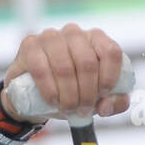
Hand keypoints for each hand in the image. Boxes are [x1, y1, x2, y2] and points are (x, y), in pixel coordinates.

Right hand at [1, 24, 129, 122]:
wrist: (32, 95)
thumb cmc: (68, 93)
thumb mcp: (95, 100)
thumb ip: (113, 103)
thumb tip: (106, 105)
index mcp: (95, 39)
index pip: (111, 52)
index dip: (109, 77)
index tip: (102, 96)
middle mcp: (74, 33)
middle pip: (87, 63)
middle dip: (86, 93)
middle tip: (82, 110)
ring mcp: (51, 37)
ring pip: (65, 67)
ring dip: (68, 95)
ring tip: (67, 109)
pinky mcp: (30, 46)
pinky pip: (42, 69)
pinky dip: (50, 91)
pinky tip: (53, 101)